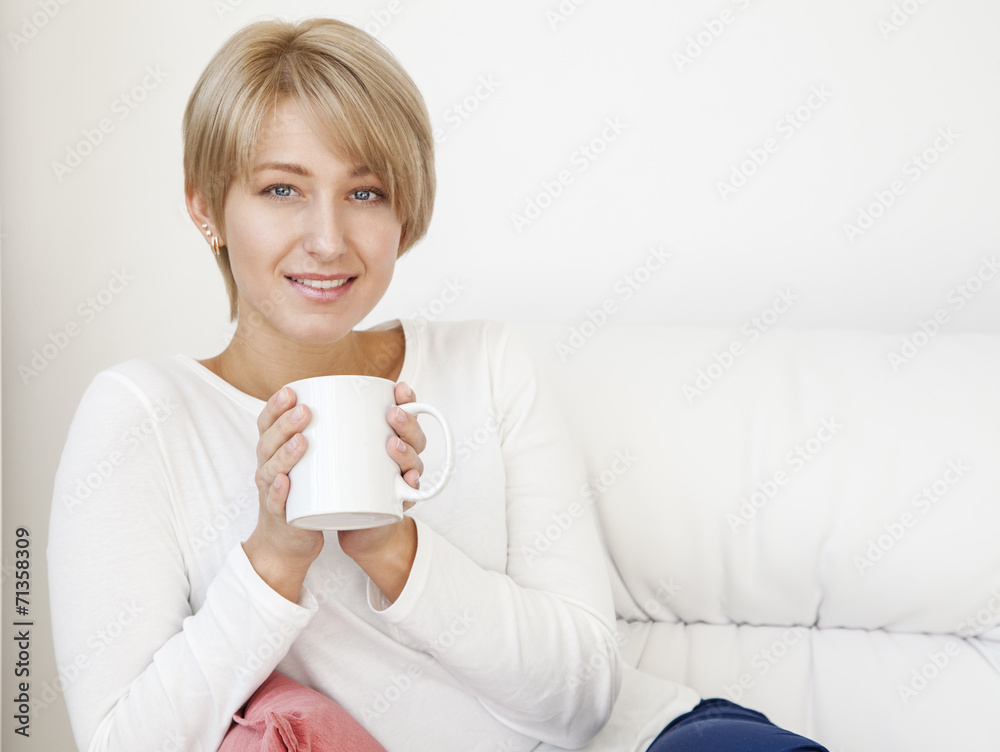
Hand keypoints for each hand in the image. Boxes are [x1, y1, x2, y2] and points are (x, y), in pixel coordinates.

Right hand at [243, 385, 323, 601]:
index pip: (266, 424)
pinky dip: (279, 492)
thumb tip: (358, 408)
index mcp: (273, 452)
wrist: (289, 542)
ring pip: (271, 469)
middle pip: (268, 441)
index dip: (274, 406)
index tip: (290, 390)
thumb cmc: (304, 494)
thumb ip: (326, 438)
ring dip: (285, 454)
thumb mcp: (310, 462)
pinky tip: (284, 482)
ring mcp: (271, 493)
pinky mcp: (281, 517)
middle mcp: (267, 468)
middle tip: (304, 410)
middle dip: (285, 424)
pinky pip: (276, 503)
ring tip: (301, 440)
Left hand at [338, 381, 426, 601]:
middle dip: (408, 423)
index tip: (399, 387)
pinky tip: (407, 482)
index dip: (408, 400)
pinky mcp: (397, 506)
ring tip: (393, 445)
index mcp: (389, 439)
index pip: (405, 415)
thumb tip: (289, 397)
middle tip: (392, 414)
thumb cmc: (341, 482)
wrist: (347, 526)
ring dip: (407, 454)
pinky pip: (411, 497)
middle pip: (416, 437)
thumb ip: (318, 429)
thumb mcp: (331, 451)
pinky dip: (411, 489)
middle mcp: (402, 459)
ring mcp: (402, 482)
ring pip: (415, 464)